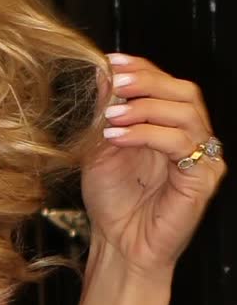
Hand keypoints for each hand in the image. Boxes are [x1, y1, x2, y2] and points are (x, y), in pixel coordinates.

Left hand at [81, 53, 225, 280]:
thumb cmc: (112, 200)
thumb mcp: (100, 145)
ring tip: (112, 116)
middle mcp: (192, 137)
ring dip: (145, 108)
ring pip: (186, 113)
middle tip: (116, 81)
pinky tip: (119, 137)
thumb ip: (106, 110)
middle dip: (148, 80)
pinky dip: (148, 134)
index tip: (112, 61)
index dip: (142, 67)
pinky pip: (182, 144)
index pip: (166, 83)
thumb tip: (103, 71)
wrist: (119, 243)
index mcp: (169, 125)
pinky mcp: (204, 178)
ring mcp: (202, 157)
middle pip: (184, 91)